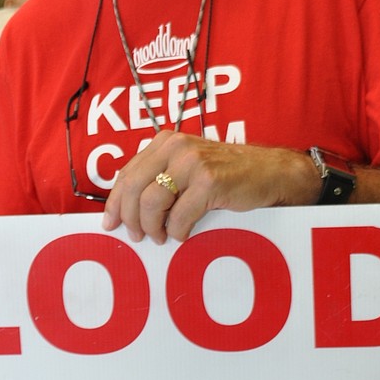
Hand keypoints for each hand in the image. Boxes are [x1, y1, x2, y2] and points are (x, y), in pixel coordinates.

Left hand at [102, 130, 319, 242]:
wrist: (270, 172)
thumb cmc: (227, 173)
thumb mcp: (188, 166)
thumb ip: (160, 177)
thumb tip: (126, 208)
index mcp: (166, 141)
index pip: (127, 173)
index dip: (115, 202)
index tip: (109, 223)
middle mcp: (176, 147)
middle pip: (134, 188)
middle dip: (130, 218)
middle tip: (136, 236)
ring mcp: (193, 162)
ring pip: (153, 202)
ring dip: (153, 227)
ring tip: (161, 237)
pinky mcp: (210, 181)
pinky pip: (180, 216)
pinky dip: (178, 231)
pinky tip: (182, 235)